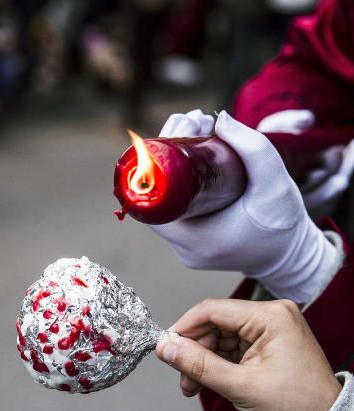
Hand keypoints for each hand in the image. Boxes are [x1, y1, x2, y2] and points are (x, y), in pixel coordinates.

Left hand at [150, 110, 337, 303]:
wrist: (290, 256)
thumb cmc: (283, 223)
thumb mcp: (275, 184)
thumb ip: (254, 149)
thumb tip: (220, 119)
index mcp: (198, 240)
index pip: (156, 198)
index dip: (163, 157)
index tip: (186, 127)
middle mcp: (184, 249)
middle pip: (158, 194)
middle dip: (172, 151)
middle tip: (195, 121)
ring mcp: (185, 247)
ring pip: (166, 199)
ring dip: (176, 163)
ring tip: (199, 129)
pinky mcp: (190, 242)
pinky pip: (175, 207)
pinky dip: (182, 179)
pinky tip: (196, 151)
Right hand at [156, 297, 341, 410]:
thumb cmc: (295, 406)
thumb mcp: (240, 386)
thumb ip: (199, 365)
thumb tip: (165, 348)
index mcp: (270, 316)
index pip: (212, 310)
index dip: (183, 329)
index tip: (164, 349)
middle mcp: (272, 315)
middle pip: (215, 324)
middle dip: (194, 352)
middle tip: (182, 379)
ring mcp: (271, 329)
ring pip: (221, 338)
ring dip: (204, 361)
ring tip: (194, 387)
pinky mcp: (269, 343)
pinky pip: (233, 347)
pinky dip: (218, 364)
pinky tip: (210, 382)